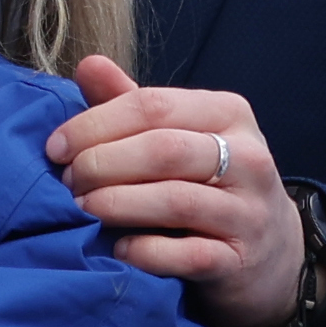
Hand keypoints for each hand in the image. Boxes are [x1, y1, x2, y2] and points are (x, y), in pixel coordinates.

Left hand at [47, 56, 313, 326]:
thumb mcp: (180, 135)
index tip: (56, 147)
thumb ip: (133, 103)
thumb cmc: (209, 183)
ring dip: (116, 203)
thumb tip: (87, 65)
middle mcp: (248, 158)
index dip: (95, 124)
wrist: (270, 254)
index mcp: (228, 113)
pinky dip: (146, 251)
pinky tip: (118, 249)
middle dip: (102, 163)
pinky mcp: (240, 261)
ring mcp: (248, 211)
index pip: (153, 106)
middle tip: (67, 181)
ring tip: (81, 209)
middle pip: (162, 149)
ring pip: (174, 200)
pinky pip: (188, 254)